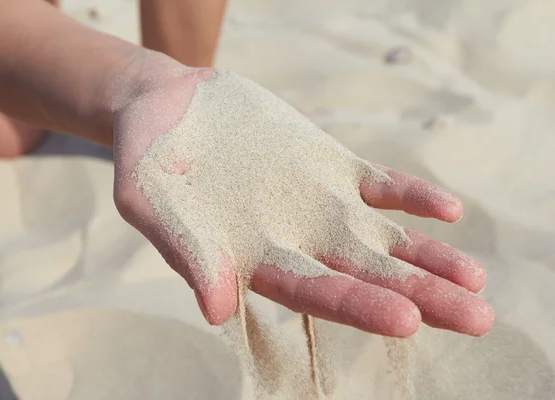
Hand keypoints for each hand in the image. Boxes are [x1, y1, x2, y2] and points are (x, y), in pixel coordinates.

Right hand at [112, 61, 493, 337]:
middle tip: (477, 318)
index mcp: (252, 258)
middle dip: (419, 296)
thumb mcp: (150, 203)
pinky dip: (412, 196)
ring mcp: (317, 202)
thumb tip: (215, 310)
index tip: (408, 321)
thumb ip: (186, 252)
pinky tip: (448, 210)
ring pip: (382, 237)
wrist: (168, 105)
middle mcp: (295, 239)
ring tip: (476, 278)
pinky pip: (379, 185)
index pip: (314, 291)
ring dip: (428, 256)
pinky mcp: (328, 164)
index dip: (357, 306)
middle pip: (365, 275)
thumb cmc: (147, 159)